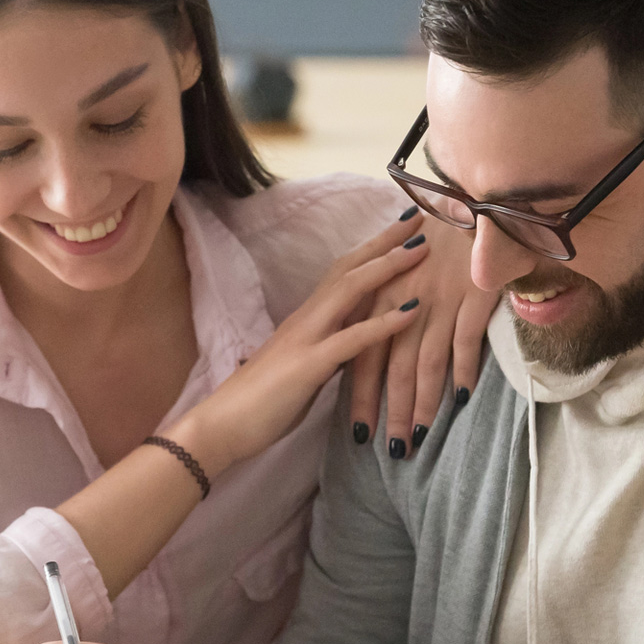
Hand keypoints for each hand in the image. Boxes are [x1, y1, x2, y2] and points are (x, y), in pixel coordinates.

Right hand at [169, 215, 429, 473]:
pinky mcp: (308, 366)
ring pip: (350, 290)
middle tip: (422, 217)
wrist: (221, 426)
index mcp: (306, 319)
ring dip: (388, 267)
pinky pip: (352, 339)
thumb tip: (354, 346)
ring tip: (423, 249)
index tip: (403, 229)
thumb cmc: (260, 403)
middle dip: (386, 241)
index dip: (373, 248)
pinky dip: (385, 323)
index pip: (342, 272)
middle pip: (349, 267)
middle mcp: (307, 319)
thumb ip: (328, 351)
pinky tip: (414, 311)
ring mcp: (306, 338)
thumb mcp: (303, 369)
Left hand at [347, 212, 497, 455]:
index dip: (361, 396)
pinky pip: (465, 340)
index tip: (359, 433)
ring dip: (423, 404)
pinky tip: (462, 399)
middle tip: (392, 451)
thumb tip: (378, 353)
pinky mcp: (471, 296)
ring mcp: (438, 300)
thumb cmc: (436, 241)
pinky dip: (464, 370)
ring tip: (421, 437)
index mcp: (380, 298)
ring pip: (426, 362)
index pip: (364, 356)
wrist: (471, 201)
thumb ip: (387, 311)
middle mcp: (404, 303)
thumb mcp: (399, 273)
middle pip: (393, 368)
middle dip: (391, 412)